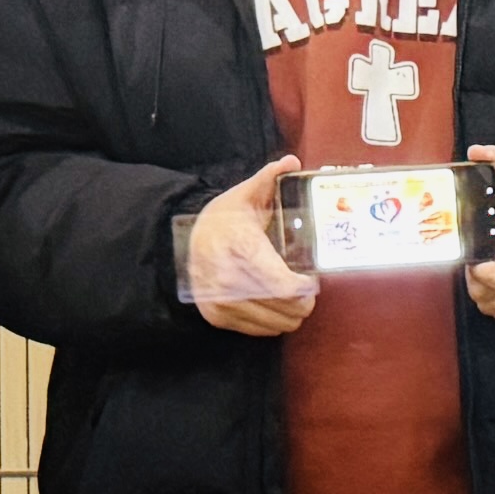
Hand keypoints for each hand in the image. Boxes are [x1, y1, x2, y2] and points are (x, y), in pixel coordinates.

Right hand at [182, 160, 319, 338]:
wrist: (183, 246)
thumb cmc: (220, 221)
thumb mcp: (243, 196)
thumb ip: (268, 179)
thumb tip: (291, 162)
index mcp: (241, 249)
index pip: (284, 285)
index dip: (306, 287)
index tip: (311, 278)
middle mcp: (230, 281)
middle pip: (287, 307)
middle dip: (305, 299)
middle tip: (306, 285)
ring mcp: (222, 303)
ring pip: (279, 323)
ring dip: (292, 312)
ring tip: (291, 294)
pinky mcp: (218, 318)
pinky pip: (262, 330)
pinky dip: (274, 320)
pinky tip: (273, 302)